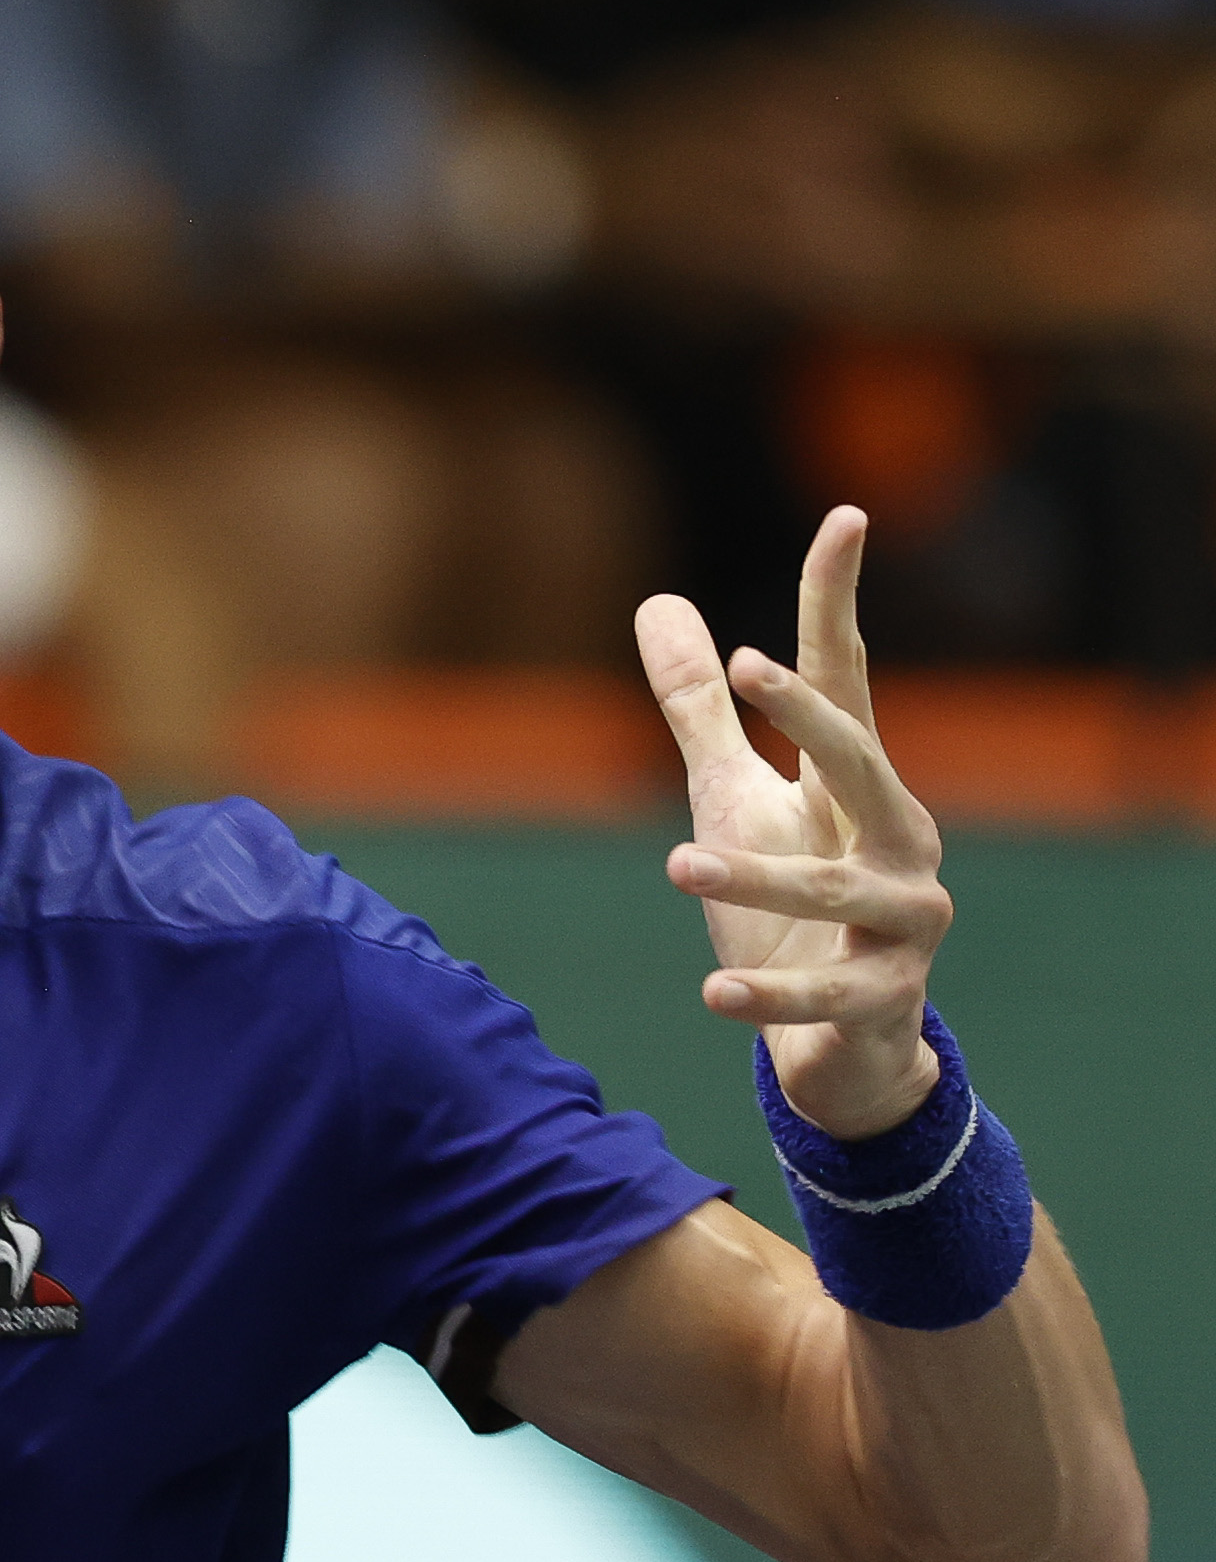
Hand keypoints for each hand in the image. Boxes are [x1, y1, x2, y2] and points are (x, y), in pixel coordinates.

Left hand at [635, 509, 953, 1139]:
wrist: (842, 1044)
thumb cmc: (788, 905)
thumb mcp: (733, 797)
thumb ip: (701, 712)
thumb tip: (659, 604)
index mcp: (856, 785)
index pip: (844, 678)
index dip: (836, 600)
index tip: (845, 517)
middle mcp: (896, 840)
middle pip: (860, 760)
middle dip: (808, 715)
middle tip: (749, 666)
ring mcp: (902, 922)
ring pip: (835, 885)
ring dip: (755, 873)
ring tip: (676, 863)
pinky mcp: (883, 998)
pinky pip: (827, 993)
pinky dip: (771, 993)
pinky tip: (714, 988)